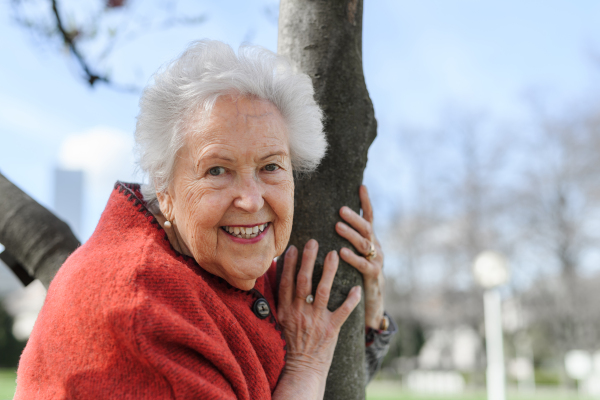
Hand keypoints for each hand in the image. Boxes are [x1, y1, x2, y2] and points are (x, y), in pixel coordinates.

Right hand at [275, 240, 360, 398]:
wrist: (302, 368)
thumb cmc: (292, 342)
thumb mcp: (282, 320)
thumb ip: (282, 300)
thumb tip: (278, 276)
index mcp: (286, 310)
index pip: (286, 282)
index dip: (289, 263)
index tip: (294, 247)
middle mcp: (299, 313)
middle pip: (303, 281)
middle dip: (308, 259)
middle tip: (314, 241)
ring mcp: (315, 321)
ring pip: (322, 291)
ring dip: (328, 271)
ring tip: (334, 254)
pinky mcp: (331, 330)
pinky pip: (343, 312)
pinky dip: (351, 299)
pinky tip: (356, 288)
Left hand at [336, 185, 384, 329]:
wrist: (370, 304)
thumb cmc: (356, 276)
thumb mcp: (353, 255)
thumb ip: (346, 239)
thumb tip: (329, 220)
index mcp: (370, 241)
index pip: (369, 217)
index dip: (366, 202)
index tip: (361, 186)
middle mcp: (376, 248)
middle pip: (367, 228)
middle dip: (354, 217)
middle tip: (341, 209)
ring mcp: (377, 262)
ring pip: (365, 244)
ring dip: (351, 234)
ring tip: (337, 225)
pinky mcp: (373, 277)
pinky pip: (363, 265)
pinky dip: (353, 258)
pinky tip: (342, 252)